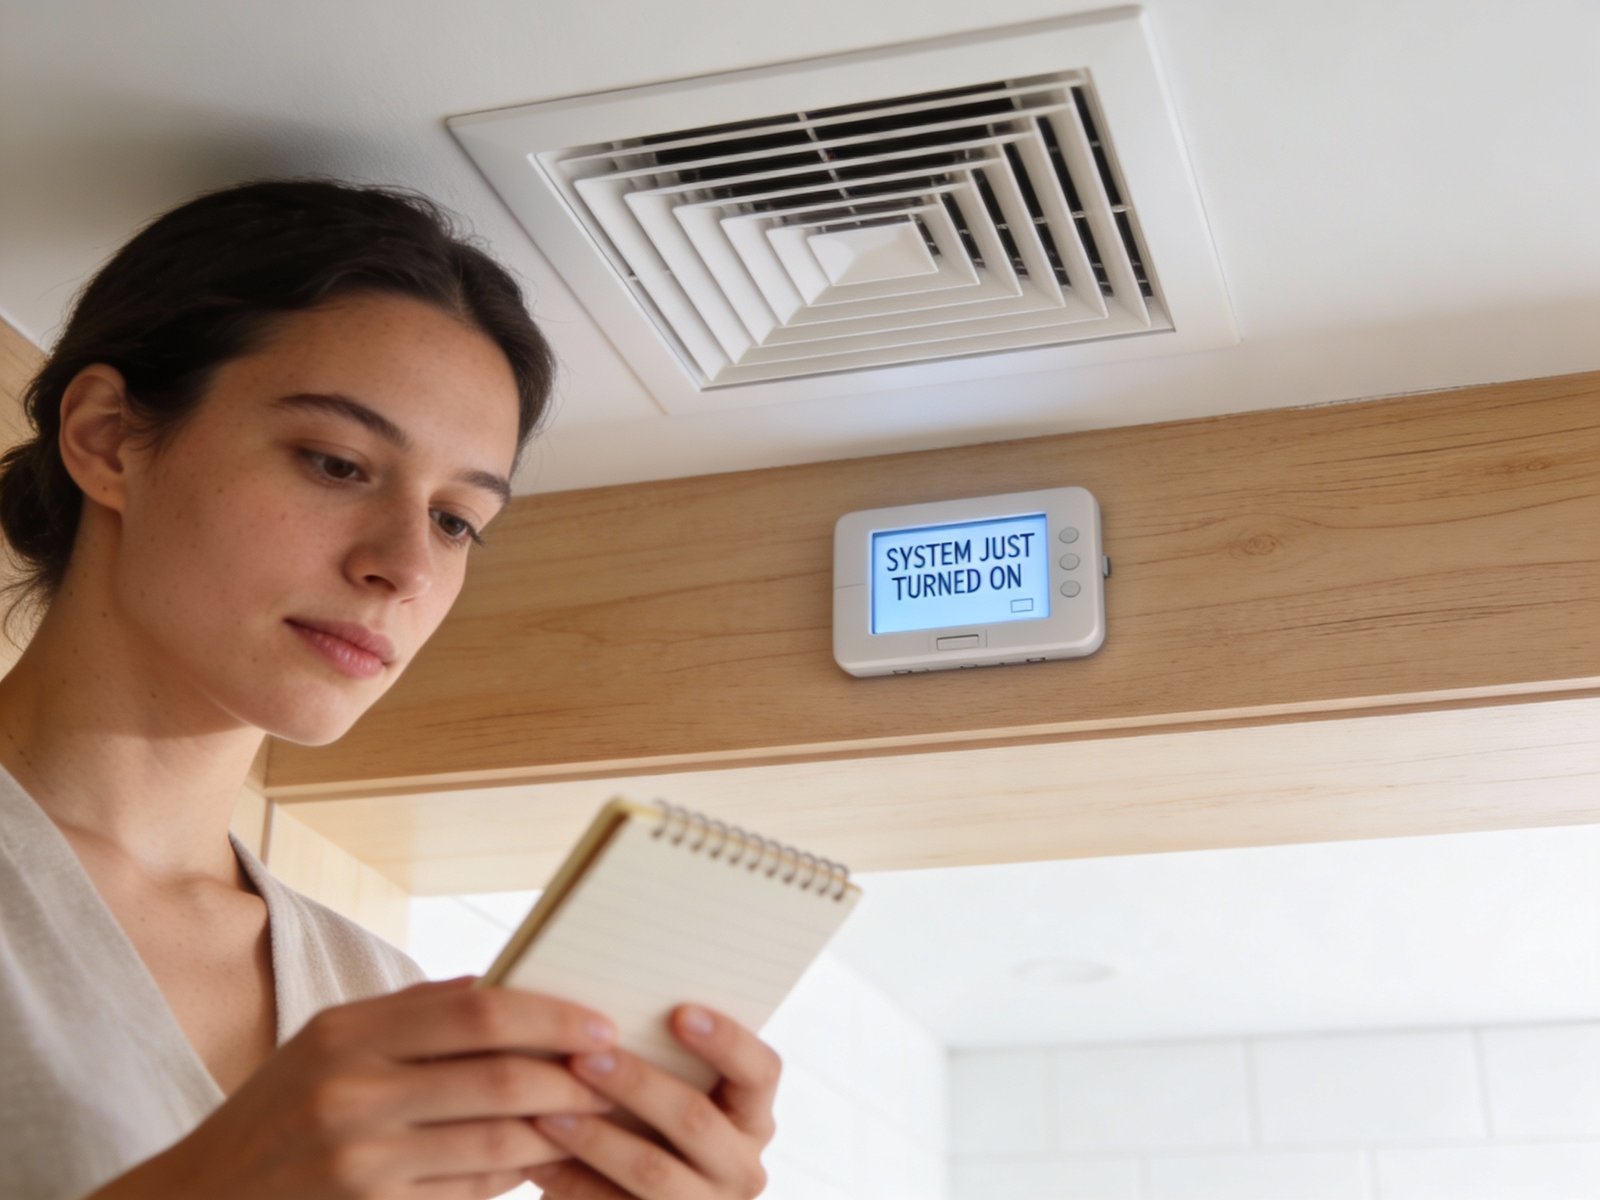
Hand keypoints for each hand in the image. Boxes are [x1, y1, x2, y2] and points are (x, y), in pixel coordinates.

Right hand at [87, 976, 622, 1199]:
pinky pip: (470, 1196)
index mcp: (347, 1034)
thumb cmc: (274, 1114)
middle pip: (500, 1079)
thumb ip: (409, 1012)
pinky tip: (541, 1166)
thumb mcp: (323, 1043)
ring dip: (558, 1133)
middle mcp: (352, 1095)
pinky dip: (514, 1180)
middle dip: (573, 1078)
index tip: (601, 1025)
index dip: (552, 1017)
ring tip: (596, 1120)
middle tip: (616, 1076)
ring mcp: (361, 1165)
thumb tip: (495, 981)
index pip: (479, 1011)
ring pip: (497, 1146)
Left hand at [524, 1004, 778, 1199]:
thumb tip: (602, 1007)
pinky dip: (573, 1183)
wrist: (630, 1198)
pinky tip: (537, 1161)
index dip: (727, 1040)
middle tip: (582, 1058)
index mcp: (752, 1115)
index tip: (678, 1011)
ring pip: (653, 1170)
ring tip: (547, 1111)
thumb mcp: (671, 1092)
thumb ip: (659, 1056)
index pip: (761, 1070)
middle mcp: (742, 1166)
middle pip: (696, 1119)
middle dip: (636, 1084)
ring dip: (595, 1138)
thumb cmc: (644, 1125)